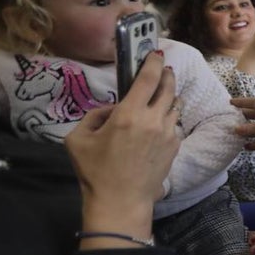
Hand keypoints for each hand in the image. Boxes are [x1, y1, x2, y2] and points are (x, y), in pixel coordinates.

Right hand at [65, 52, 180, 246]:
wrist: (121, 201)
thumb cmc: (95, 172)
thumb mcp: (78, 139)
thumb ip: (93, 116)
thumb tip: (112, 109)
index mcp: (129, 114)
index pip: (148, 78)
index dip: (152, 62)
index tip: (155, 53)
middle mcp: (154, 120)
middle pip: (168, 87)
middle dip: (166, 75)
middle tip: (163, 68)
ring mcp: (168, 133)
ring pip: (174, 106)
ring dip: (169, 96)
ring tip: (162, 94)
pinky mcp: (175, 146)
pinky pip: (174, 124)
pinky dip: (168, 118)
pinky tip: (160, 121)